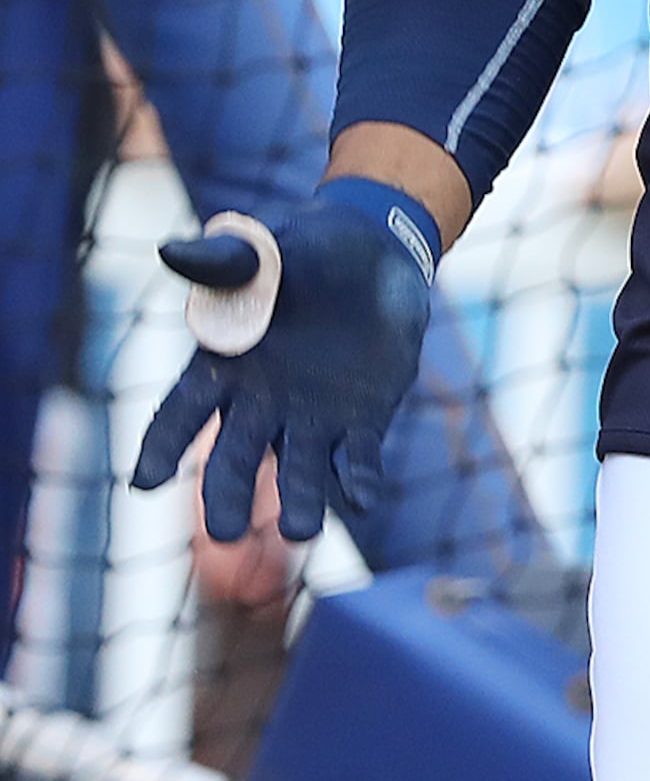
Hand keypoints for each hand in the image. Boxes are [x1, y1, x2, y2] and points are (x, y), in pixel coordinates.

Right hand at [130, 180, 438, 544]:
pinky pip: (358, 458)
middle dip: (228, 495)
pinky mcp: (362, 419)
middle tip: (226, 532)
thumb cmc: (304, 251)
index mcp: (224, 366)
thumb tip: (171, 248)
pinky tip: (364, 498)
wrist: (375, 252)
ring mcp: (312, 416)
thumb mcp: (266, 251)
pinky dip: (359, 479)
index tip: (143, 482)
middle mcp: (261, 403)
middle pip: (236, 457)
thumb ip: (225, 261)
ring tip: (302, 531)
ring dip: (300, 501)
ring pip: (299, 470)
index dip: (161, 446)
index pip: (181, 413)